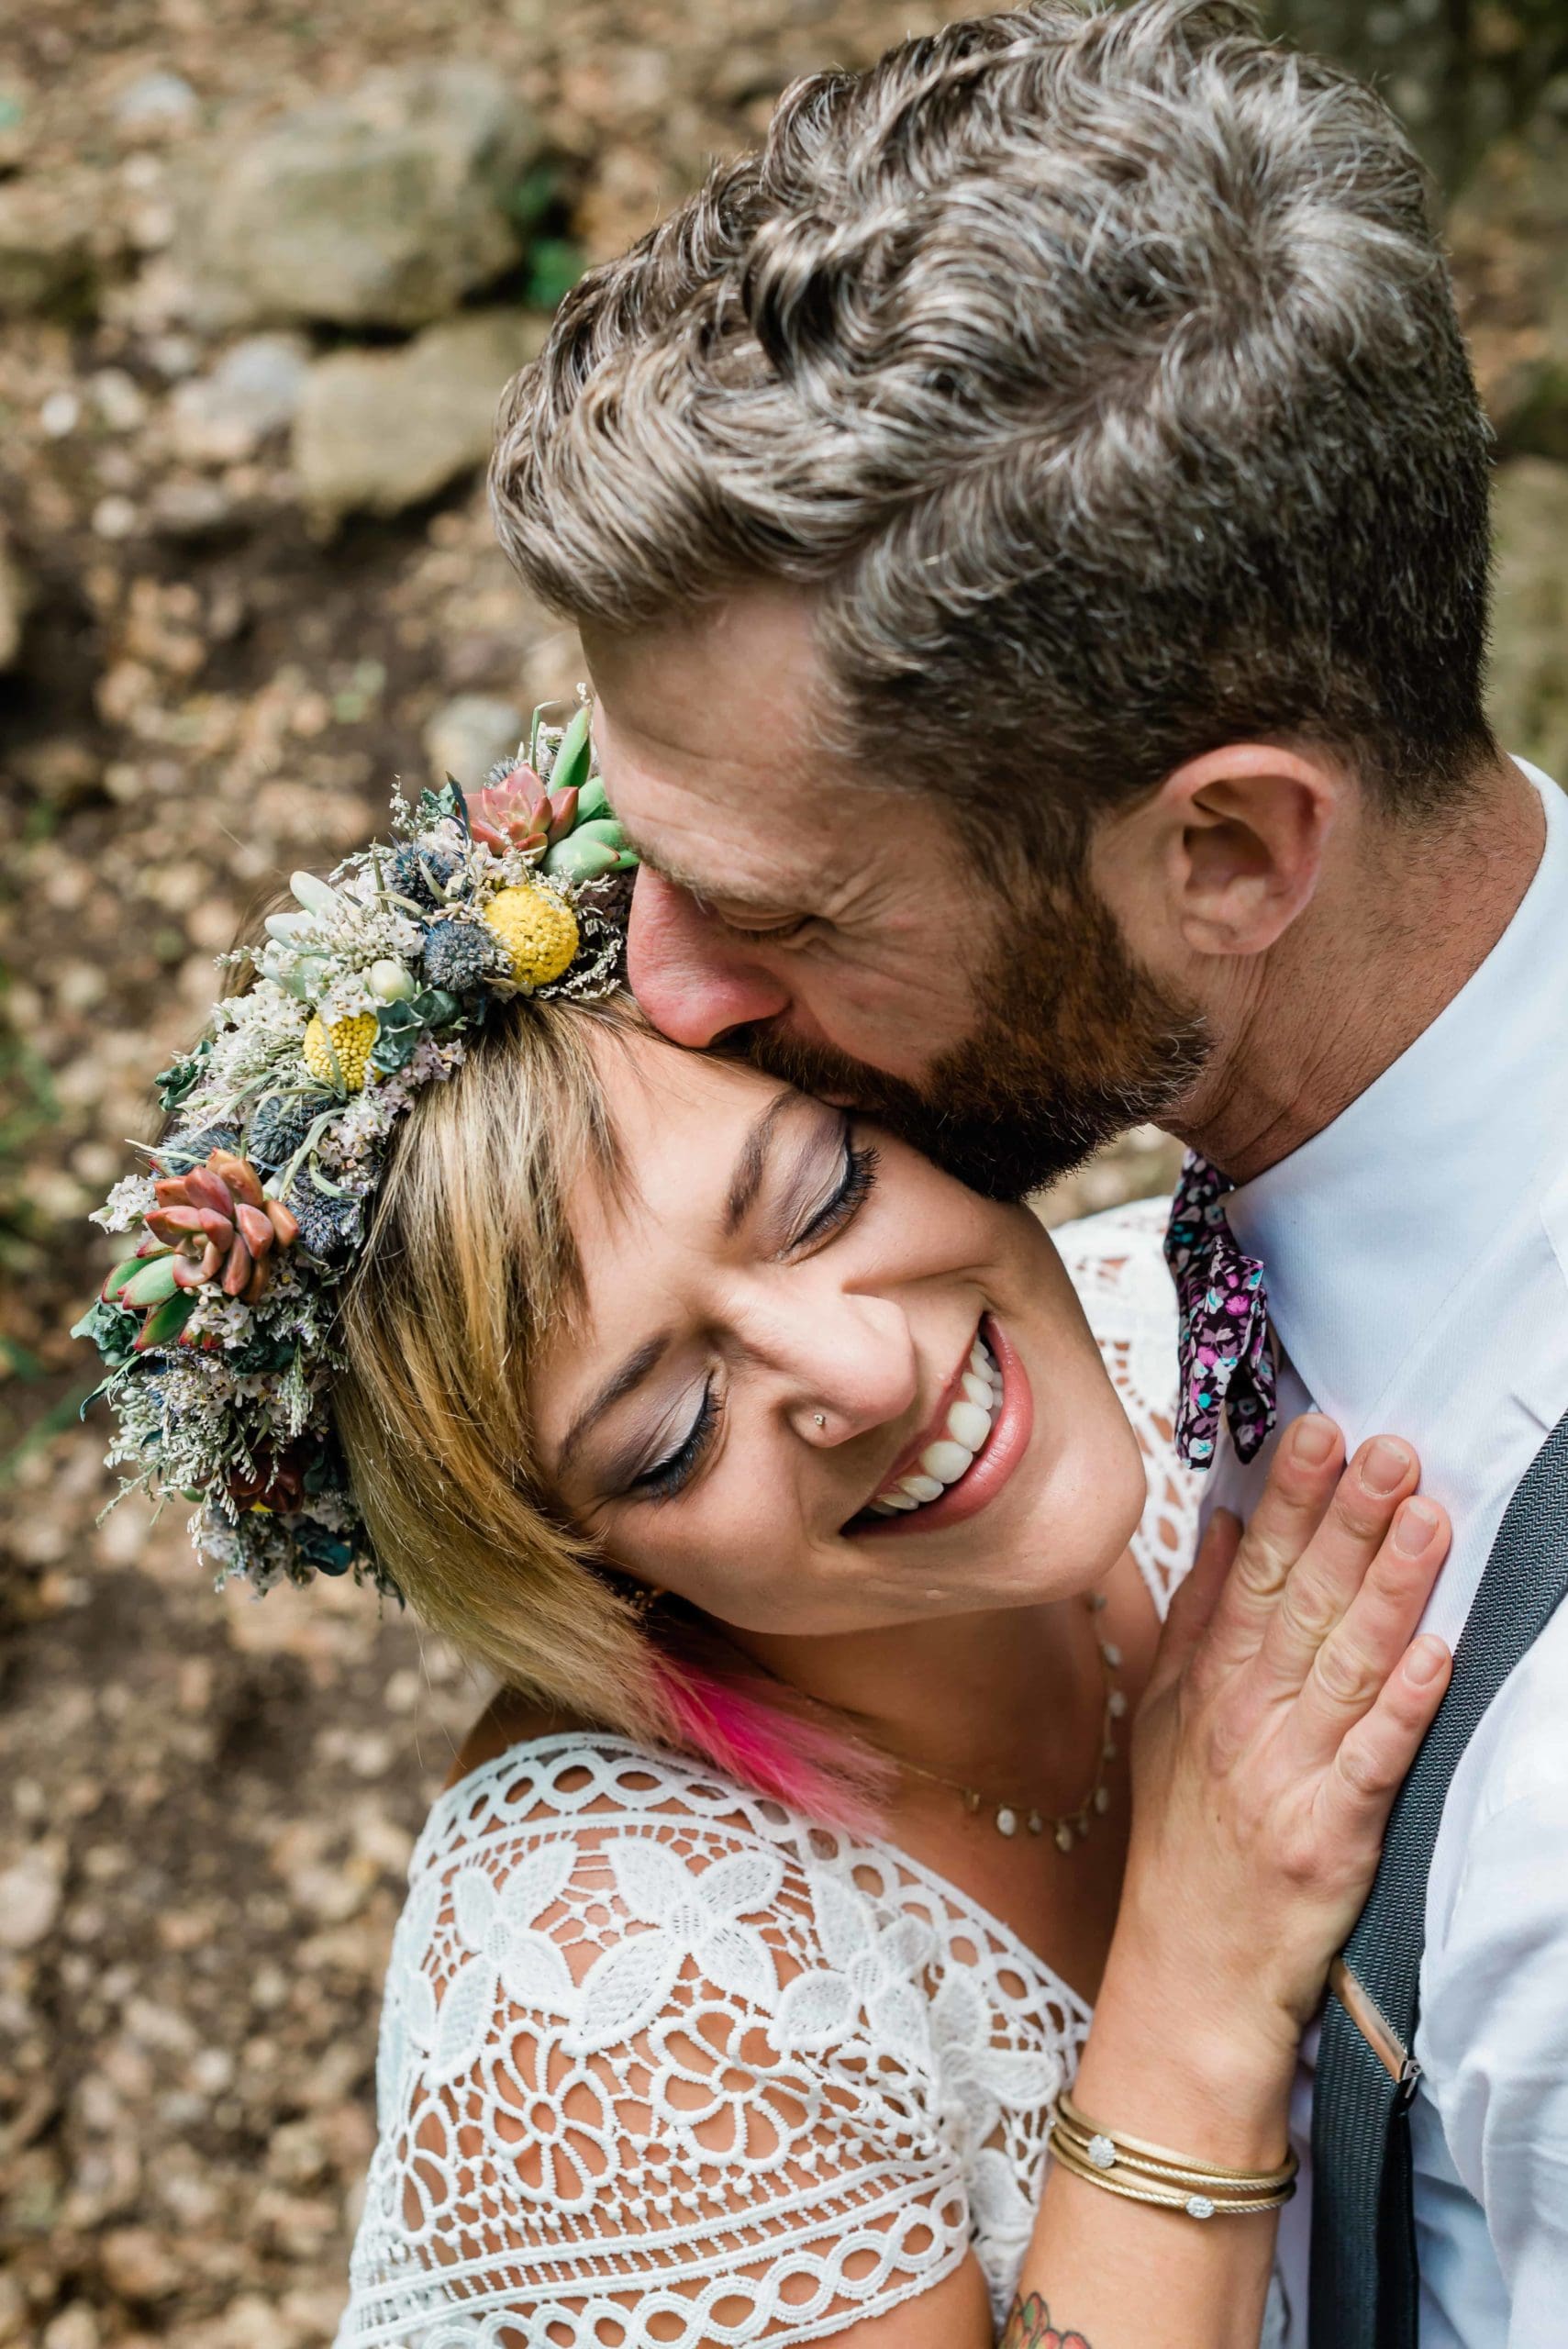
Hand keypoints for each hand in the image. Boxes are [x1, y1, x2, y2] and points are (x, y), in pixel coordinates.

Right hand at [1113, 1415, 1451, 2081]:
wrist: (1186, 1982)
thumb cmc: (1184, 1850)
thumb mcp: (1166, 1723)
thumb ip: (1195, 1618)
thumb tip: (1222, 1525)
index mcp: (1209, 1684)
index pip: (1256, 1571)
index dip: (1290, 1499)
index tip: (1319, 1431)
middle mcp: (1244, 1718)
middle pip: (1303, 1602)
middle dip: (1345, 1519)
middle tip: (1385, 1447)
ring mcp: (1285, 1775)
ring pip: (1344, 1663)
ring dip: (1387, 1587)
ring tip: (1424, 1515)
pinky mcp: (1326, 1837)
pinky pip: (1372, 1761)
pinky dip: (1405, 1707)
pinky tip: (1439, 1653)